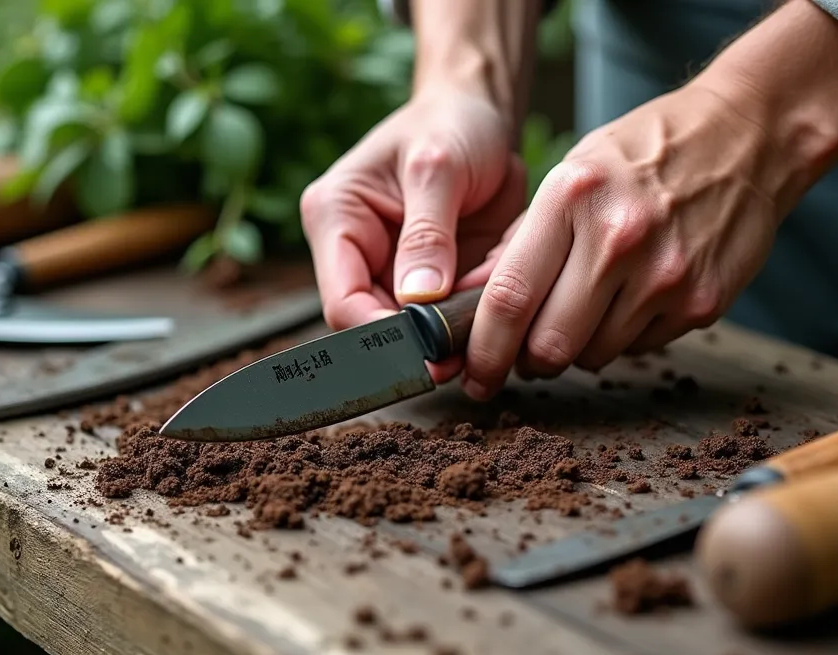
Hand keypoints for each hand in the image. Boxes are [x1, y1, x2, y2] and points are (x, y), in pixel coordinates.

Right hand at [300, 87, 526, 381]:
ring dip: (454, 334)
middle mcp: (357, 251)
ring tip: (491, 327)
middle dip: (423, 343)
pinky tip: (500, 309)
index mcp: (336, 218)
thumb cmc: (450, 123)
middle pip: (376, 326)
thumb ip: (428, 232)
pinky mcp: (432, 280)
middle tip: (466, 357)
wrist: (480, 114)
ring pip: (417, 330)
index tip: (426, 352)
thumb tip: (418, 297)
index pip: (342, 301)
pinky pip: (451, 317)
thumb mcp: (439, 166)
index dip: (380, 336)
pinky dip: (475, 319)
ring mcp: (394, 270)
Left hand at [459, 83, 803, 399]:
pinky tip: (636, 295)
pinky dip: (625, 336)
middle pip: (549, 344)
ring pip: (594, 355)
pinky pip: (640, 348)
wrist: (747, 138)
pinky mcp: (702, 304)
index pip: (510, 297)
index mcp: (573, 197)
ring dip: (579, 347)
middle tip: (526, 354)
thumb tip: (474, 302)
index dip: (484, 349)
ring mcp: (665, 276)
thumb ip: (526, 239)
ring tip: (590, 307)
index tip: (475, 374)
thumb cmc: (646, 154)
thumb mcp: (575, 172)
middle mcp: (619, 239)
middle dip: (529, 361)